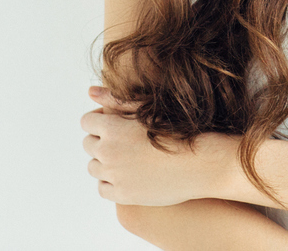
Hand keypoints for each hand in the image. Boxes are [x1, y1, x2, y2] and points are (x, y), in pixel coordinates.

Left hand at [80, 86, 236, 206]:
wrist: (201, 162)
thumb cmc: (178, 130)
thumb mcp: (146, 108)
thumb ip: (115, 99)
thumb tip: (90, 91)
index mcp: (112, 127)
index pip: (87, 122)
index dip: (101, 121)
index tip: (116, 124)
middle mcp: (108, 152)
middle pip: (88, 144)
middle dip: (102, 140)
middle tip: (125, 141)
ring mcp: (114, 175)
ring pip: (94, 167)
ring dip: (105, 162)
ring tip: (128, 158)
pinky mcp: (123, 195)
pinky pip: (103, 188)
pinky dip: (111, 182)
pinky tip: (128, 175)